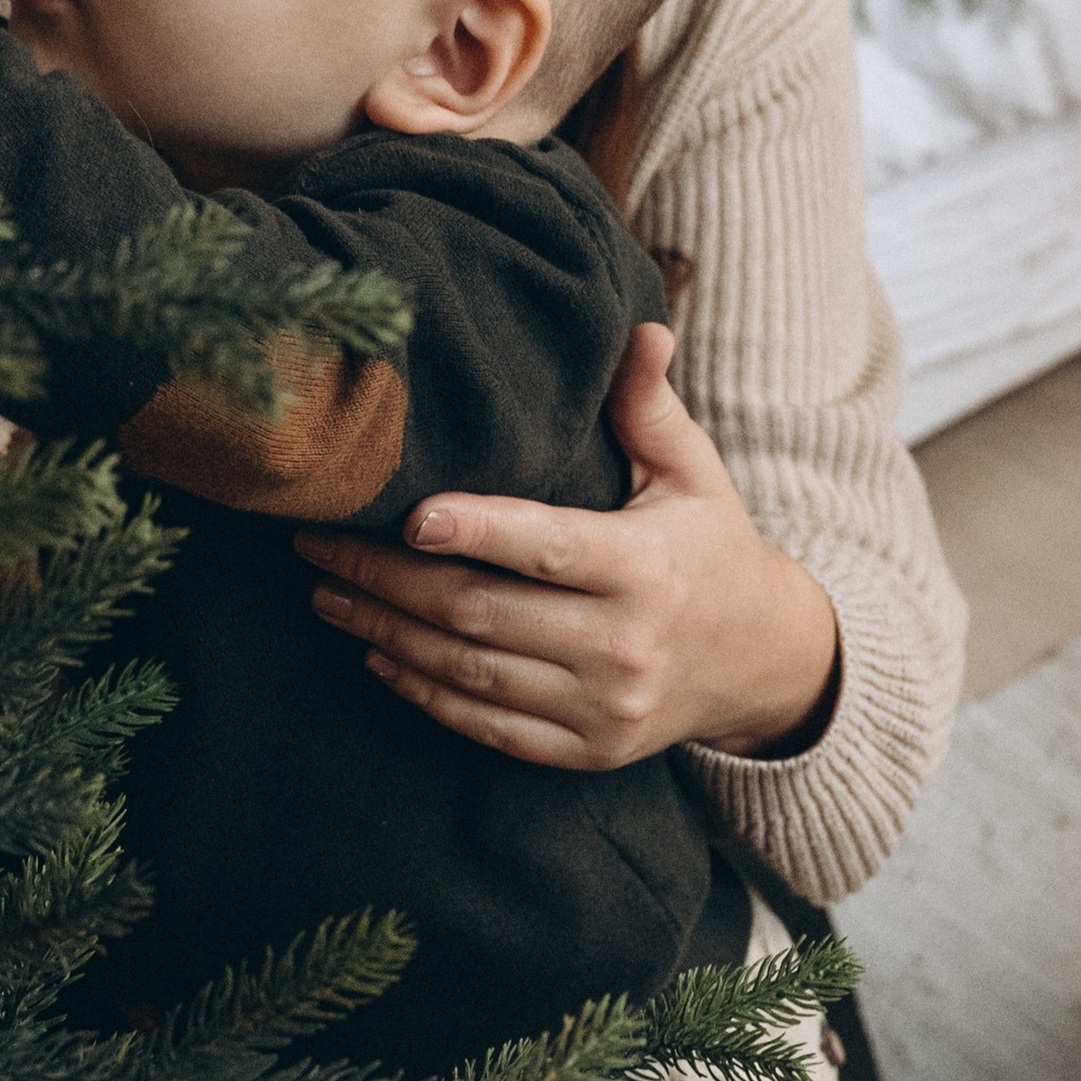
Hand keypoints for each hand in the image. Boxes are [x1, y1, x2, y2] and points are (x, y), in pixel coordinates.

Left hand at [297, 324, 841, 769]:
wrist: (763, 663)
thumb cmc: (709, 547)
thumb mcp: (693, 474)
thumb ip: (650, 407)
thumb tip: (640, 329)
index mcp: (646, 569)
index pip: (547, 547)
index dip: (475, 530)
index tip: (406, 512)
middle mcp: (624, 646)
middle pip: (481, 612)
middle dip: (386, 577)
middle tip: (318, 540)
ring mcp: (603, 708)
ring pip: (469, 671)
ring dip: (386, 633)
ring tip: (326, 592)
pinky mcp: (585, 750)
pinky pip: (488, 725)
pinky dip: (424, 693)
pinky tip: (377, 656)